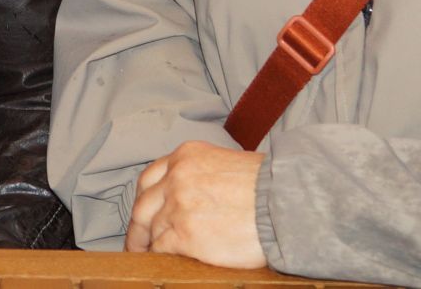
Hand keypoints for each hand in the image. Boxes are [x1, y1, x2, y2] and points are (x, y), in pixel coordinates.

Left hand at [124, 142, 265, 268]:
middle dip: (137, 228)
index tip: (143, 215)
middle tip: (136, 244)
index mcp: (186, 156)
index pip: (151, 178)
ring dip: (150, 246)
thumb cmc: (268, 187)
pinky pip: (161, 248)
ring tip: (151, 258)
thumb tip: (195, 197)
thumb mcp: (228, 165)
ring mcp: (178, 206)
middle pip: (142, 206)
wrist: (285, 203)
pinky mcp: (185, 235)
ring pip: (152, 229)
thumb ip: (203, 175)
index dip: (145, 201)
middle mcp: (177, 177)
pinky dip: (159, 257)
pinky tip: (164, 263)